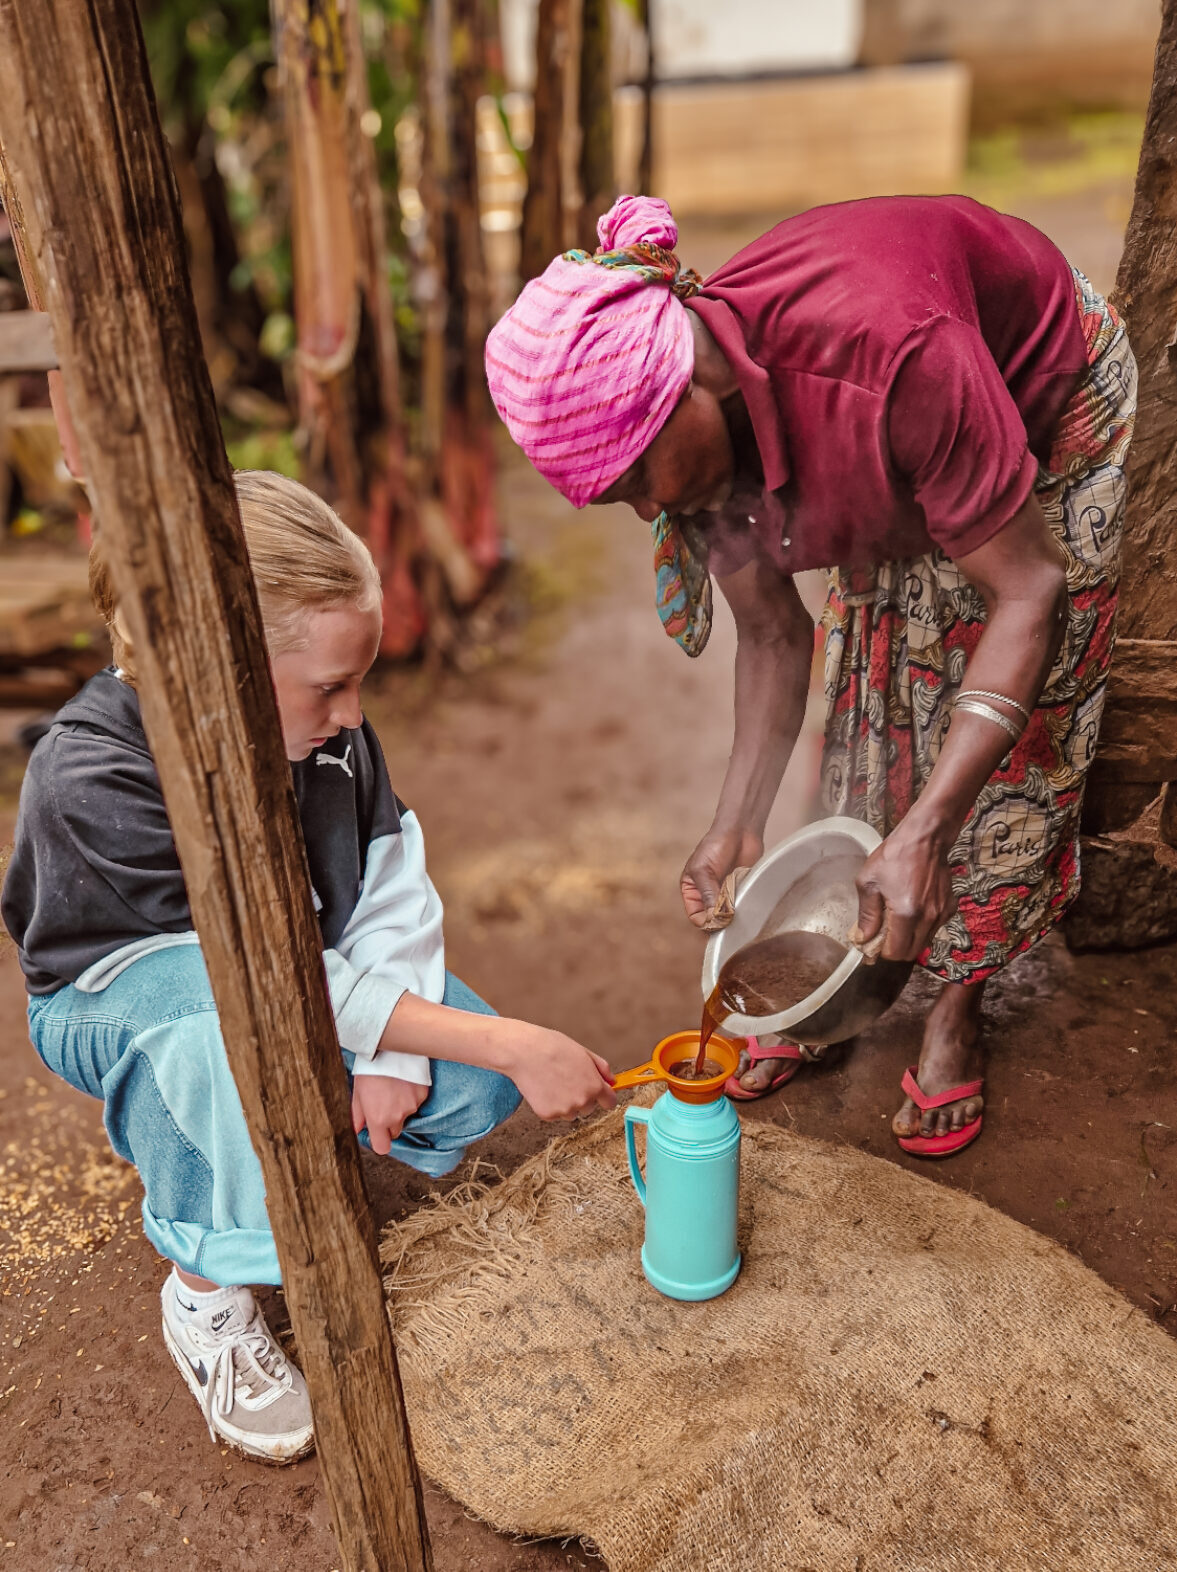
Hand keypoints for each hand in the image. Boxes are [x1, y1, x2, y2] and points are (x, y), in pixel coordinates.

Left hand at [351, 1074, 429, 1154]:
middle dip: (390, 1122)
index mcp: (378, 1119)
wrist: (389, 1048)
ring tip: (394, 1087)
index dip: (380, 1140)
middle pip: (395, 1131)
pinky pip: (417, 1101)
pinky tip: (404, 1081)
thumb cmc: (369, 1069)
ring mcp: (412, 1105)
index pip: (382, 1147)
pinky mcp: (422, 1094)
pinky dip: (411, 1094)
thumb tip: (357, 1129)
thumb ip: (357, 1115)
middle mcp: (396, 1116)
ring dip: (401, 1106)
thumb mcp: (357, 1092)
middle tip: (384, 1103)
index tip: (378, 1133)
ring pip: (407, 1114)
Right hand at [498, 1022, 616, 1120]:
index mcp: (595, 1086)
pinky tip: (544, 1088)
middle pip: (589, 1108)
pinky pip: (555, 1114)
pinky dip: (550, 1105)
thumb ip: (602, 1068)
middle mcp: (582, 1102)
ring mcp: (565, 1110)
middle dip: (582, 1097)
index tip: (599, 1094)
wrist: (524, 1052)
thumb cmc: (553, 1047)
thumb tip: (612, 1081)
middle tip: (567, 1079)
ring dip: (566, 1103)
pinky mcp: (548, 1115)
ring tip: (553, 1082)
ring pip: (571, 1113)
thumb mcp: (584, 1052)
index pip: (610, 1103)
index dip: (604, 1097)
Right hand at [681, 825, 762, 927]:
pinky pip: (742, 906)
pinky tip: (745, 897)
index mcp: (692, 890)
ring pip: (729, 915)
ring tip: (737, 901)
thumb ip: (707, 894)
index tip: (717, 921)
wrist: (740, 831)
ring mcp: (726, 895)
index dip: (705, 921)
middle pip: (713, 919)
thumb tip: (713, 918)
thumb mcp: (703, 870)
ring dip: (733, 912)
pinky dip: (744, 905)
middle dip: (720, 918)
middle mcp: (708, 895)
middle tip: (729, 915)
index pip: (696, 916)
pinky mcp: (741, 891)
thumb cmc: (715, 845)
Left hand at [853, 825, 955, 961]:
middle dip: (894, 949)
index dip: (882, 952)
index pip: (896, 952)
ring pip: (923, 942)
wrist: (926, 839)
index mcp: (906, 913)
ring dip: (908, 939)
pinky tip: (911, 911)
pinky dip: (921, 928)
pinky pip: (933, 929)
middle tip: (881, 936)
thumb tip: (864, 937)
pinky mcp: (949, 907)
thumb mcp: (869, 881)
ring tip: (895, 921)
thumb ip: (867, 914)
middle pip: (911, 952)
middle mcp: (927, 918)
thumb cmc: (895, 856)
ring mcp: (941, 914)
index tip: (872, 945)